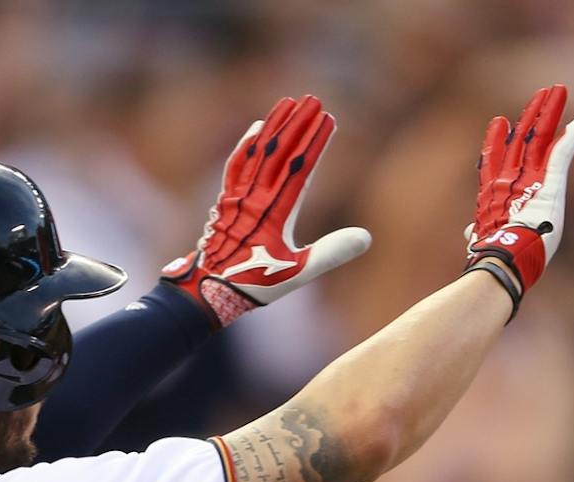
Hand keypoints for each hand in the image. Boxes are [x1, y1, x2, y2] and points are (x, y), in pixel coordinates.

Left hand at [161, 95, 371, 326]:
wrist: (208, 290)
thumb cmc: (256, 284)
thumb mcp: (299, 273)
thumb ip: (331, 253)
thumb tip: (365, 237)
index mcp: (275, 213)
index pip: (300, 168)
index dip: (315, 142)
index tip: (329, 120)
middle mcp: (255, 197)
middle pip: (280, 151)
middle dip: (298, 123)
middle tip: (315, 99)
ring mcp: (238, 195)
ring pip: (258, 152)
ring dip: (276, 125)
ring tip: (290, 102)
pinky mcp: (226, 199)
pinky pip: (237, 163)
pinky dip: (248, 143)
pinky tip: (257, 128)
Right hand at [463, 83, 573, 312]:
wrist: (504, 260)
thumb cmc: (493, 257)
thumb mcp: (483, 241)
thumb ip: (477, 233)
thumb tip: (469, 234)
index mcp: (494, 194)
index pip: (496, 160)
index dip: (498, 141)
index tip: (499, 122)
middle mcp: (509, 180)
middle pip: (521, 140)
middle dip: (530, 116)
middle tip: (538, 96)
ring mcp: (528, 178)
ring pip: (539, 137)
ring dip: (548, 112)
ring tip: (556, 91)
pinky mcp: (549, 182)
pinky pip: (562, 153)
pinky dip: (573, 137)